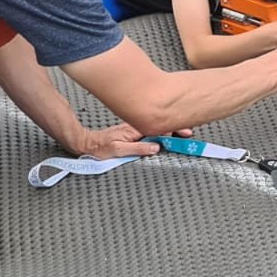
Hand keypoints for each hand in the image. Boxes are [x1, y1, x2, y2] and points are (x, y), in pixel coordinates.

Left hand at [74, 122, 193, 158]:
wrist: (87, 144)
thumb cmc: (100, 148)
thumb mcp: (118, 151)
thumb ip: (138, 148)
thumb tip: (156, 148)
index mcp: (135, 130)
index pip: (158, 129)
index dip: (172, 130)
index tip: (184, 134)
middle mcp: (136, 127)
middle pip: (160, 125)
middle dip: (175, 126)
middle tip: (189, 132)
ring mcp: (135, 129)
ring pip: (156, 126)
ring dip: (169, 128)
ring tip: (183, 130)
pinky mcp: (133, 133)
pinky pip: (151, 129)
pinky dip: (161, 130)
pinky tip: (166, 133)